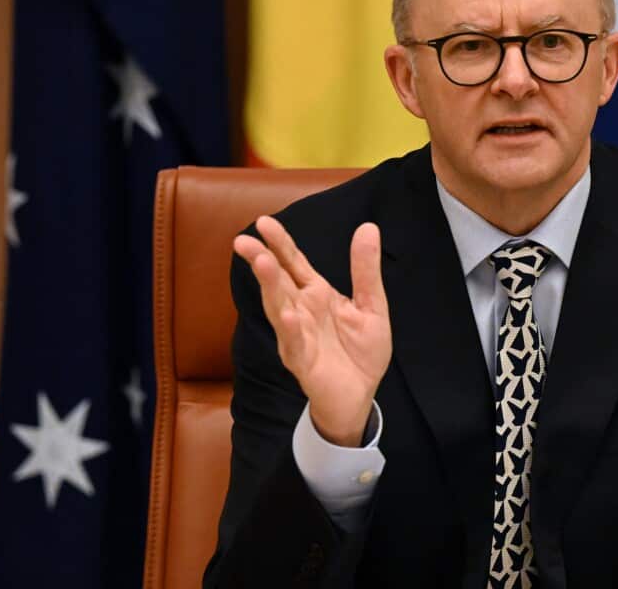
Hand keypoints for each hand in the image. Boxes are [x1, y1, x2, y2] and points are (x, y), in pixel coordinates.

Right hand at [233, 216, 390, 446]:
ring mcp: (298, 337)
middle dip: (262, 261)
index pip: (293, 263)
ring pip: (279, 308)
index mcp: (316, 295)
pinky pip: (295, 344)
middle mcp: (301, 312)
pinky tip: (287, 315)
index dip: (280, 243)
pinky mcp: (303, 362)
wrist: (361, 396)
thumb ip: (365, 270)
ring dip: (270, 288)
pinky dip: (290, 330)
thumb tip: (368, 227)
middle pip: (278, 282)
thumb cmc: (360, 351)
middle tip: (244, 241)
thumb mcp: (372, 305)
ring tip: (262, 264)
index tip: (263, 222)